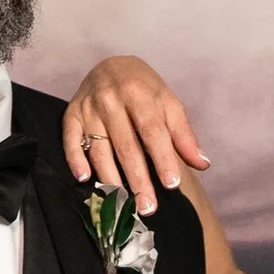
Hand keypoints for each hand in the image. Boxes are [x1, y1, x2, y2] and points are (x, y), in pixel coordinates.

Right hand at [62, 55, 208, 215]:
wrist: (111, 66)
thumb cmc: (144, 89)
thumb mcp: (168, 104)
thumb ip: (183, 135)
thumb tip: (202, 164)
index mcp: (140, 93)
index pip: (153, 131)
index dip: (162, 159)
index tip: (172, 184)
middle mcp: (111, 98)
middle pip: (126, 145)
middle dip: (138, 179)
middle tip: (147, 207)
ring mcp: (89, 107)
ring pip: (99, 148)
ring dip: (110, 177)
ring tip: (122, 202)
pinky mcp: (71, 114)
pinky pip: (70, 140)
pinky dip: (75, 159)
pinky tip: (84, 178)